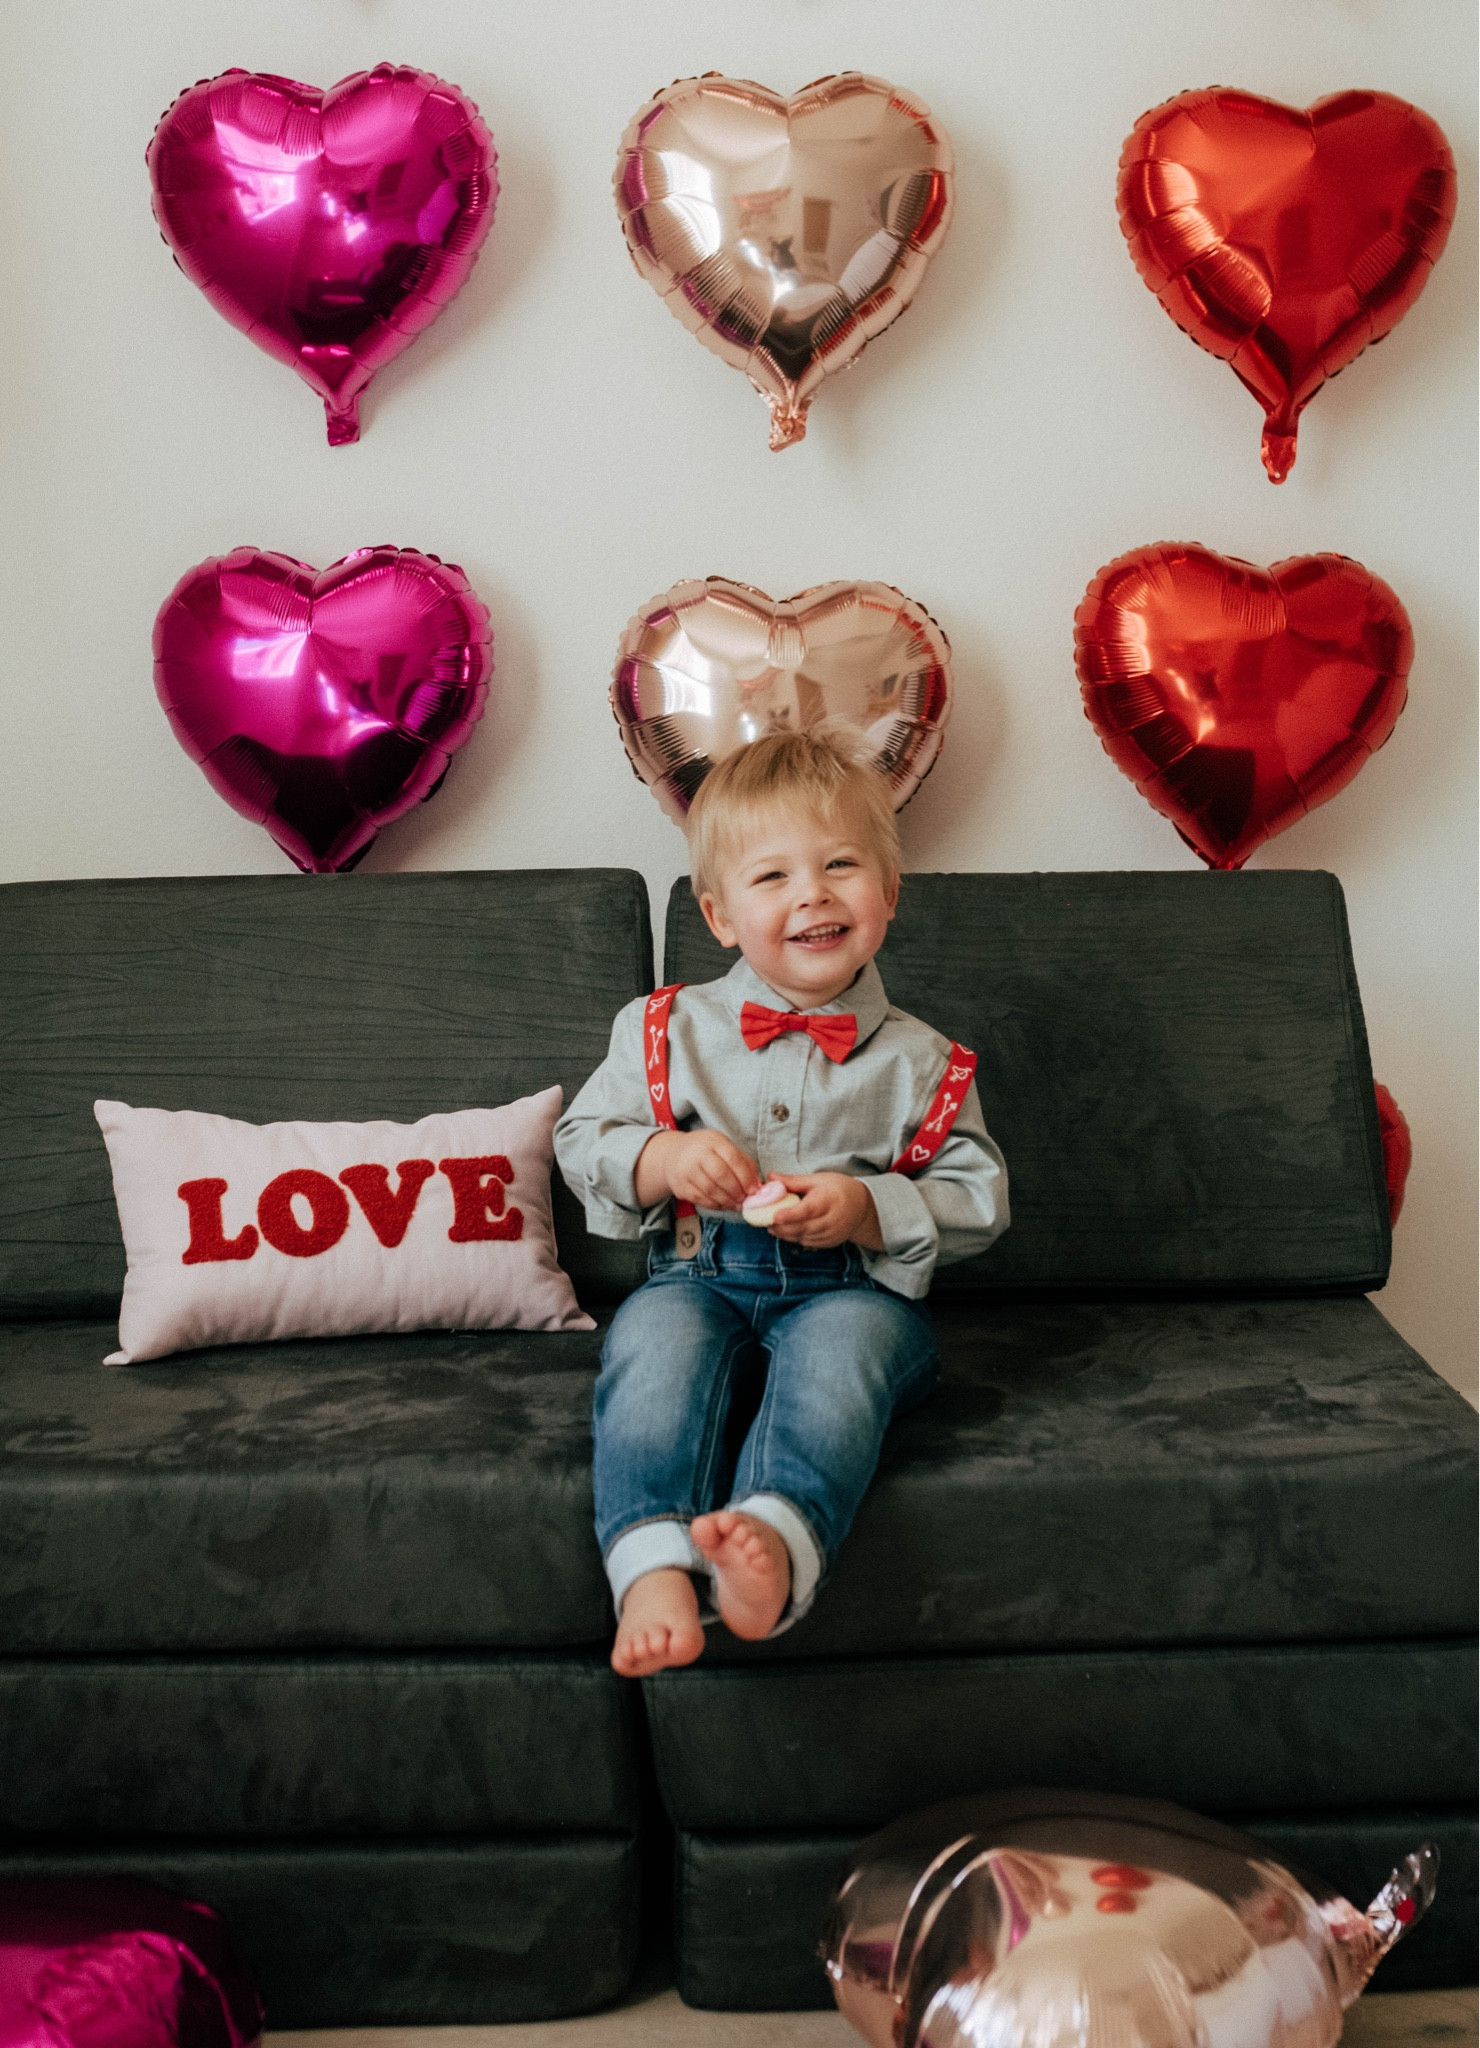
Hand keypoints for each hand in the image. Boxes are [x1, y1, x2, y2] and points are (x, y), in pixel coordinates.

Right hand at [635, 1128, 759, 1211]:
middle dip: (737, 1191)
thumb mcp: (724, 1148)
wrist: (673, 1155)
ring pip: (711, 1190)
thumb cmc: (707, 1152)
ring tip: (737, 1204)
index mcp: (712, 1141)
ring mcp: (686, 1170)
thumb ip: (743, 1164)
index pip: (733, 1159)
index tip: (754, 1190)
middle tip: (745, 1200)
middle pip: (721, 1175)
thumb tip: (758, 1186)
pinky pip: (701, 1199)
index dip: (745, 1177)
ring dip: (728, 1201)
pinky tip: (724, 1205)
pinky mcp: (680, 1186)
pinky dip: (716, 1205)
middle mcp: (697, 1153)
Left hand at [766, 1173, 882, 1250]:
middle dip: (781, 1226)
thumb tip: (770, 1177)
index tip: (774, 1216)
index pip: (807, 1210)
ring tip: (772, 1226)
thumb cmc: (838, 1189)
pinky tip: (787, 1230)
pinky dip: (795, 1238)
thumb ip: (793, 1181)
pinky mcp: (830, 1243)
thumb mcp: (817, 1180)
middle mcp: (832, 1220)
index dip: (790, 1215)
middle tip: (764, 1220)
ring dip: (785, 1233)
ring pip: (802, 1237)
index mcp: (828, 1201)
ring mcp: (832, 1234)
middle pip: (802, 1227)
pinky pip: (808, 1243)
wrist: (862, 1207)